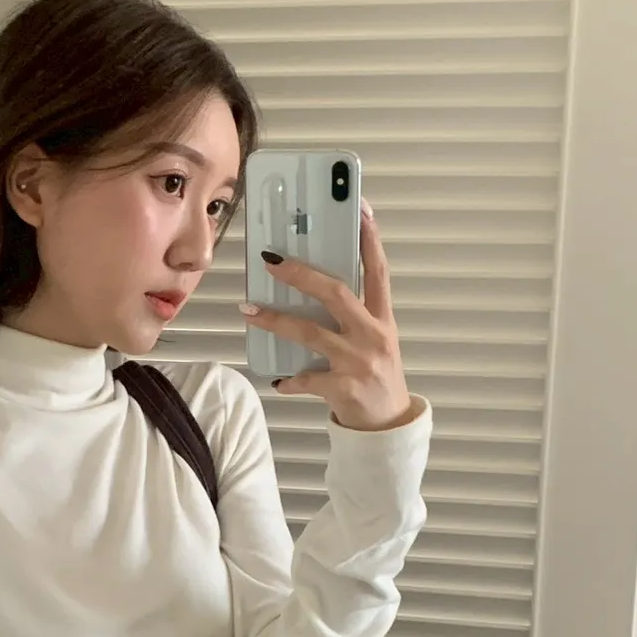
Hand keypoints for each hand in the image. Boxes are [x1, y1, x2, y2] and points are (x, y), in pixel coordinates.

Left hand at [240, 200, 414, 432]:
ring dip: (275, 321)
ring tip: (249, 311)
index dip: (370, 240)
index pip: (378, 271)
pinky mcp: (343, 388)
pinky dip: (289, 379)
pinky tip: (278, 380)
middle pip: (335, 293)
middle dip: (301, 274)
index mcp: (382, 319)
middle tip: (271, 261)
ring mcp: (358, 361)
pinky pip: (305, 378)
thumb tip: (314, 289)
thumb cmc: (377, 379)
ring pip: (310, 333)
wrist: (388, 427)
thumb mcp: (376, 341)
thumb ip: (354, 317)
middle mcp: (373, 335)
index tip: (361, 209)